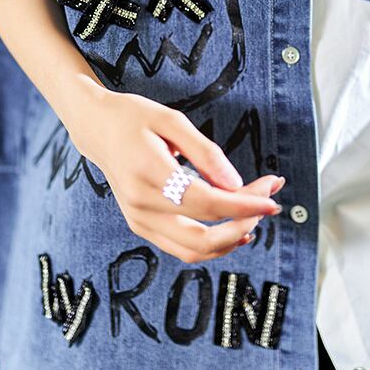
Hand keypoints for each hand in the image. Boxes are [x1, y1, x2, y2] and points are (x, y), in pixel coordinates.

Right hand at [71, 88, 284, 263]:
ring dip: (230, 238)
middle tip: (268, 200)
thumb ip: (205, 152)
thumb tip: (237, 184)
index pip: (207, 203)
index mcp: (148, 175)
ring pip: (193, 251)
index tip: (272, 196)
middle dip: (243, 224)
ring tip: (255, 212)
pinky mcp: (141, 226)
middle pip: (203, 237)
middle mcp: (141, 206)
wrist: (97, 128)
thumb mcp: (172, 120)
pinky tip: (233, 226)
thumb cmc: (134, 118)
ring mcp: (139, 221)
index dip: (244, 204)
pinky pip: (182, 247)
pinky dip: (211, 243)